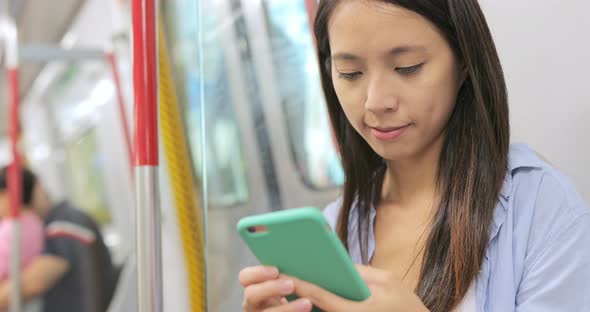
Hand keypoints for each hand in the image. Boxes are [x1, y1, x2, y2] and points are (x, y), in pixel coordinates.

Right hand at [239, 265, 312, 311]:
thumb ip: (287, 275)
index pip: (245, 277)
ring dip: (287, 308)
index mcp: (255, 288)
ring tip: (307, 303)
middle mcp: (253, 304)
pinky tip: (305, 311)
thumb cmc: (296, 295)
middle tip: (291, 285)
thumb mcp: (288, 284)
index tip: (276, 270)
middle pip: (251, 295)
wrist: (304, 309)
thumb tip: (302, 257)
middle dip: (270, 288)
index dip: (257, 273)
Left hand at [284, 265, 428, 311]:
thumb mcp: (387, 280)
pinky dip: (318, 305)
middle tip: (279, 280)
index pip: (322, 297)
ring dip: (305, 303)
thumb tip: (337, 265)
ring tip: (287, 287)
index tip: (285, 276)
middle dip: (298, 295)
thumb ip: (360, 272)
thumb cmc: (405, 304)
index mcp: (355, 311)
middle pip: (316, 309)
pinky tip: (307, 295)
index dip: (302, 285)